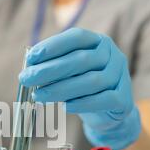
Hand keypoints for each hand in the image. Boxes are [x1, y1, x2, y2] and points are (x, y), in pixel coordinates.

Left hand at [19, 28, 140, 149]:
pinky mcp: (123, 100)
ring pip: (91, 81)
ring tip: (38, 96)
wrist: (109, 111)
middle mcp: (113, 55)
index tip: (31, 57)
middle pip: (81, 60)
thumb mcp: (70, 73)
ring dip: (60, 89)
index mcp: (99, 42)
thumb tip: (30, 68)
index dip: (53, 46)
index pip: (76, 37)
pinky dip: (82, 103)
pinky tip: (64, 107)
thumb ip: (54, 67)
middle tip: (26, 78)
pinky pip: (103, 100)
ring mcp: (120, 77)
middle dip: (49, 69)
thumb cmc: (83, 87)